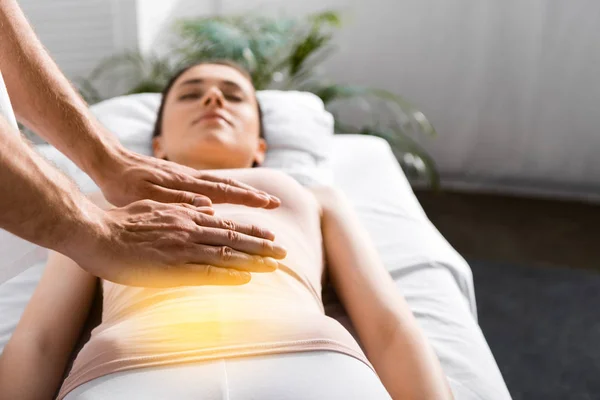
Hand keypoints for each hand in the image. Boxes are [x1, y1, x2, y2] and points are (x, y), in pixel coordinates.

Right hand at [66, 200, 286, 286]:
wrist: (95, 232)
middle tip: (283, 252)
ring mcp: (183, 248)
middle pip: (234, 238)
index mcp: (186, 216)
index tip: (270, 236)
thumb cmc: (121, 221)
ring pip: (227, 253)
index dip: (252, 231)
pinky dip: (229, 274)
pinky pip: (207, 272)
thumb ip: (182, 207)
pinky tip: (246, 278)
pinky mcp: (172, 267)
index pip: (227, 224)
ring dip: (254, 260)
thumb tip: (206, 208)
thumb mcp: (155, 206)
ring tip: (275, 266)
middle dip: (262, 246)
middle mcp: (190, 229)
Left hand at [94, 147, 280, 208]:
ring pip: (221, 182)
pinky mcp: (179, 176)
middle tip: (275, 202)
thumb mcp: (146, 198)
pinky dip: (226, 187)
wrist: (108, 161)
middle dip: (253, 195)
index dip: (249, 199)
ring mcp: (186, 175)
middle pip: (229, 185)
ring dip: (242, 190)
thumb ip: (178, 201)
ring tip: (259, 197)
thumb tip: (209, 206)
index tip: (270, 204)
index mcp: (186, 184)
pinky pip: (210, 182)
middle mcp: (191, 178)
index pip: (225, 192)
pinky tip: (227, 192)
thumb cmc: (123, 184)